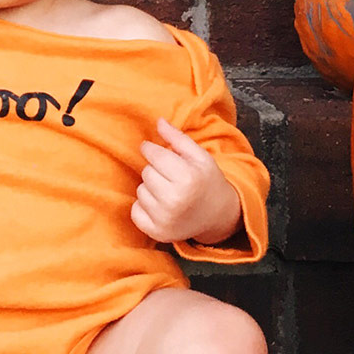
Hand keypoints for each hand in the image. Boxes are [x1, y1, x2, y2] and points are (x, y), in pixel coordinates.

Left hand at [131, 119, 241, 244]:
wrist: (218, 216)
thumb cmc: (207, 181)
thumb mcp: (200, 156)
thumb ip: (178, 138)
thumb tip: (158, 121)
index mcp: (187, 178)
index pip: (153, 155)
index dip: (152, 150)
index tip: (155, 151)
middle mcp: (174, 200)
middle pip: (146, 172)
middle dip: (156, 170)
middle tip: (171, 176)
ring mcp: (164, 219)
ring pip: (140, 190)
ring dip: (150, 188)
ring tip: (169, 191)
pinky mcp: (156, 232)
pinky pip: (135, 210)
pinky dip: (144, 206)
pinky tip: (161, 206)